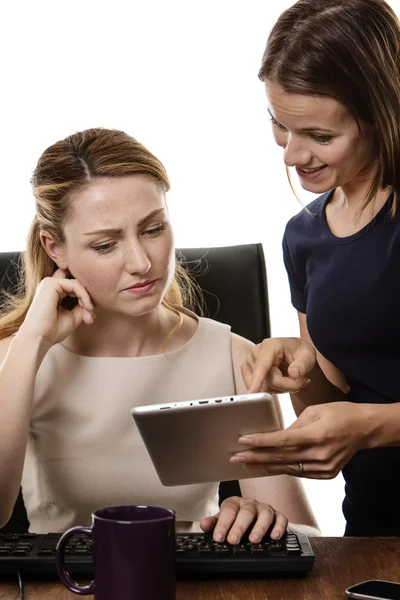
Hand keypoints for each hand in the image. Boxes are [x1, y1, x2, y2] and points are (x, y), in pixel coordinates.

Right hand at [19, 269, 93, 346]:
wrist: (39, 339)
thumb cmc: (52, 331)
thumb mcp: (73, 316)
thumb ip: (82, 306)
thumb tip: (93, 301)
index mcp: (53, 292)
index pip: (74, 286)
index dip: (85, 297)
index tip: (91, 315)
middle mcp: (50, 285)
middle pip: (78, 284)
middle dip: (88, 299)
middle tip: (91, 317)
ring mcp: (49, 283)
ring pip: (78, 284)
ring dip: (87, 299)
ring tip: (89, 314)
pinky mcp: (50, 283)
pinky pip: (75, 285)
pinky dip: (84, 296)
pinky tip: (87, 308)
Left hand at [200, 496, 287, 543]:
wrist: (253, 515)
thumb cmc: (236, 519)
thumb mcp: (223, 520)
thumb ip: (213, 523)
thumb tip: (203, 525)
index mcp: (235, 502)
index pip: (228, 510)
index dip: (223, 524)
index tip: (218, 537)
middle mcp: (250, 504)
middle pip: (246, 511)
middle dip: (239, 527)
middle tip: (233, 540)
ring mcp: (265, 508)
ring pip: (265, 514)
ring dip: (260, 527)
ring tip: (254, 540)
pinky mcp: (278, 515)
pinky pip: (281, 519)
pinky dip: (279, 527)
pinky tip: (274, 537)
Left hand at [230, 402, 371, 478]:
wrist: (365, 429)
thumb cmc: (340, 414)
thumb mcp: (314, 411)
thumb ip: (294, 426)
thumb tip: (275, 437)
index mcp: (317, 435)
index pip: (283, 440)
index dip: (261, 441)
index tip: (243, 441)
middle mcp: (320, 454)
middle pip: (282, 457)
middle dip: (256, 457)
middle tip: (235, 457)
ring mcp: (324, 467)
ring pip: (288, 468)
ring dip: (265, 466)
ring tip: (245, 463)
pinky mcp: (326, 474)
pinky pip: (299, 472)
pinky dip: (282, 469)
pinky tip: (266, 467)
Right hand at [242, 337, 315, 393]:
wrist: (295, 352)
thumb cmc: (300, 352)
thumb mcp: (308, 356)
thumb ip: (302, 365)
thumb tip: (293, 374)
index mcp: (270, 346)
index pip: (263, 366)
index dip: (258, 379)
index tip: (252, 392)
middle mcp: (256, 353)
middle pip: (267, 382)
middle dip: (285, 386)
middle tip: (299, 380)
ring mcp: (250, 362)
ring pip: (262, 388)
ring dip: (279, 388)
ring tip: (288, 378)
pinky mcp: (247, 371)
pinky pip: (259, 389)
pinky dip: (272, 389)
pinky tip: (280, 381)